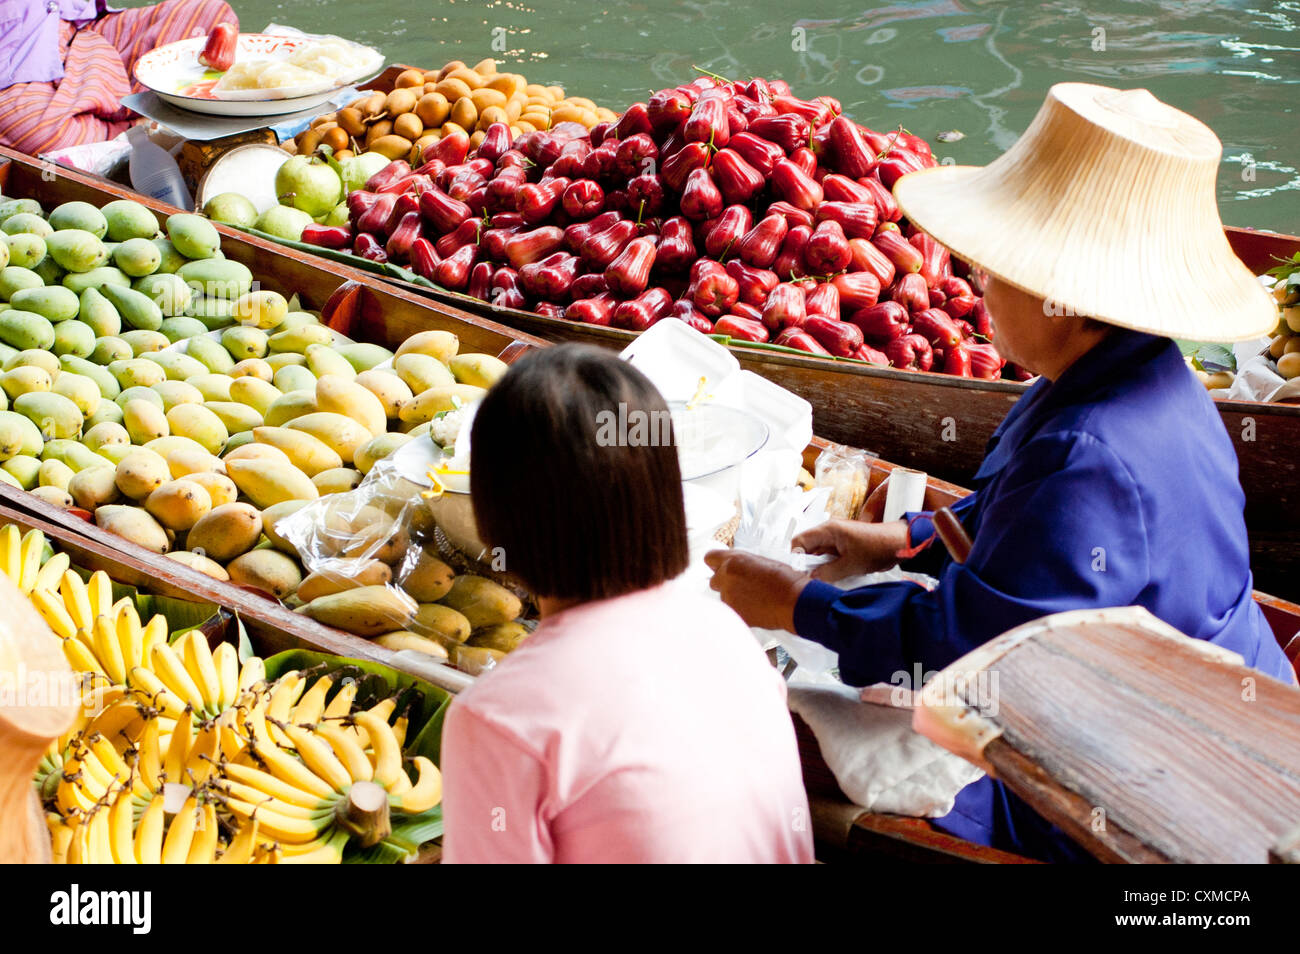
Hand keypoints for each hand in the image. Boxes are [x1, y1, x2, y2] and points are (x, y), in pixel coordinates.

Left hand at [704, 550, 807, 632]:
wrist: (793, 601)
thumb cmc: (784, 580)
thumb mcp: (760, 562)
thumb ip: (741, 564)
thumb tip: (733, 568)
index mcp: (733, 560)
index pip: (710, 558)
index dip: (716, 564)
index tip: (720, 568)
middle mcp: (727, 577)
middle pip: (714, 581)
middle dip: (724, 583)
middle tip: (741, 586)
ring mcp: (729, 596)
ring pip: (723, 597)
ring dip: (733, 598)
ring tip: (754, 598)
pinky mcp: (734, 612)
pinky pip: (732, 610)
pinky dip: (740, 610)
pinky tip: (755, 608)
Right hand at [792, 518, 910, 581]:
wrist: (899, 543)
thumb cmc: (878, 547)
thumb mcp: (850, 565)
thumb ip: (827, 573)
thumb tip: (811, 580)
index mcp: (828, 530)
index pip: (799, 541)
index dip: (796, 557)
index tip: (800, 572)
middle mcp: (829, 532)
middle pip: (807, 548)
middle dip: (808, 564)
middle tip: (812, 579)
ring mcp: (836, 539)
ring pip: (818, 554)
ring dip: (819, 566)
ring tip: (825, 579)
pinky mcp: (843, 546)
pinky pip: (829, 556)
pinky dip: (829, 566)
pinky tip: (834, 576)